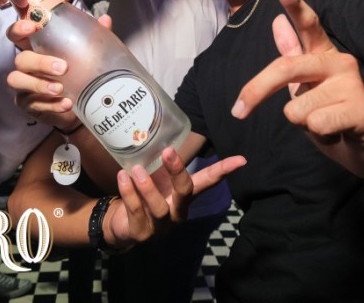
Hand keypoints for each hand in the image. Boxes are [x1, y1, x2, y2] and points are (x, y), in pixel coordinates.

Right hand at [6, 14, 111, 128]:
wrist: (80, 105)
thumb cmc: (77, 73)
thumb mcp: (85, 54)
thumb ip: (91, 37)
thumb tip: (105, 19)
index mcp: (36, 48)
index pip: (17, 34)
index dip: (19, 29)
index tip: (32, 27)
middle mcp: (26, 65)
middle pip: (20, 59)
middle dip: (40, 62)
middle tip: (63, 68)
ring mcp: (24, 85)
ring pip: (17, 80)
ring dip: (39, 84)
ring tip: (60, 88)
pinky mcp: (28, 104)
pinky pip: (33, 104)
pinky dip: (50, 104)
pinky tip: (66, 103)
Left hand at [103, 148, 245, 249]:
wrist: (122, 225)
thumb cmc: (144, 196)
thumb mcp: (157, 177)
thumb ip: (160, 162)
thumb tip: (160, 130)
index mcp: (184, 195)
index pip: (207, 181)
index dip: (224, 170)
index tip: (241, 160)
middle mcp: (177, 211)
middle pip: (185, 192)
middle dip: (178, 172)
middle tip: (168, 151)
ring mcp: (161, 225)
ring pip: (159, 207)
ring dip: (147, 187)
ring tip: (135, 169)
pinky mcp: (142, 233)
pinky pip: (137, 212)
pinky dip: (129, 194)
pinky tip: (123, 178)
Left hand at [231, 0, 363, 179]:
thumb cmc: (328, 110)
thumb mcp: (303, 83)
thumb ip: (291, 54)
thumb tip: (277, 21)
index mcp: (322, 52)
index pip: (307, 23)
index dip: (293, 2)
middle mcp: (339, 61)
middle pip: (286, 67)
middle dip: (256, 91)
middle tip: (238, 111)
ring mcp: (352, 84)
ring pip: (296, 107)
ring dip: (302, 124)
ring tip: (323, 123)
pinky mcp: (362, 110)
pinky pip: (316, 124)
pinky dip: (319, 135)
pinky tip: (336, 132)